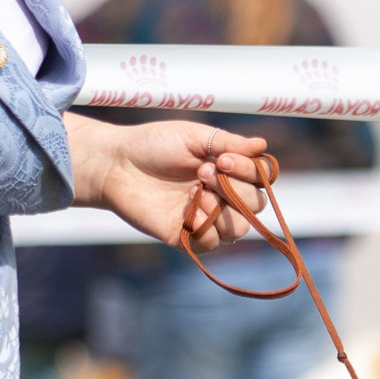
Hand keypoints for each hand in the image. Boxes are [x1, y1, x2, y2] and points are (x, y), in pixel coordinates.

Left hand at [66, 115, 270, 246]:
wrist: (117, 163)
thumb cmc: (154, 145)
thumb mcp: (194, 136)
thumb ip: (228, 142)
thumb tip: (262, 145)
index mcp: (229, 172)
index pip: (262, 179)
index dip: (251, 171)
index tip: (223, 159)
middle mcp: (223, 197)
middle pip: (257, 206)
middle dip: (235, 188)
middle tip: (203, 172)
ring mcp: (206, 219)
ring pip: (240, 229)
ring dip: (223, 208)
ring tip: (194, 190)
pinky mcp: (186, 237)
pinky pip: (212, 242)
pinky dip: (205, 225)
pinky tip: (187, 207)